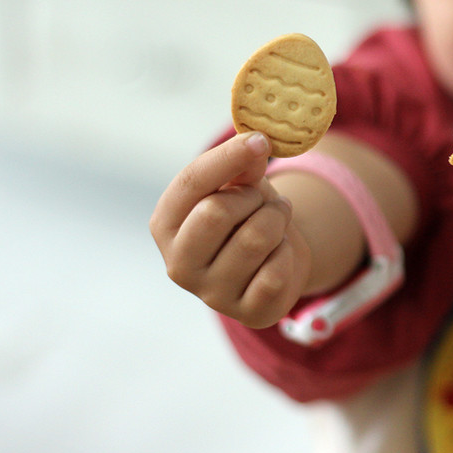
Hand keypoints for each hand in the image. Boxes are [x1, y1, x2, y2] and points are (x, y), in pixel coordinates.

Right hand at [149, 132, 310, 327]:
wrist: (275, 261)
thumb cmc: (248, 216)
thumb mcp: (240, 185)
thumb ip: (242, 166)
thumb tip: (254, 142)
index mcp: (165, 225)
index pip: (190, 183)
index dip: (227, 157)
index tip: (260, 139)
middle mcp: (179, 264)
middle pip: (216, 212)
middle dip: (254, 197)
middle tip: (265, 198)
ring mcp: (211, 294)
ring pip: (254, 239)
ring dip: (277, 219)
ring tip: (277, 219)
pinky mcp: (247, 313)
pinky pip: (275, 272)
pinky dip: (287, 252)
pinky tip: (280, 253)